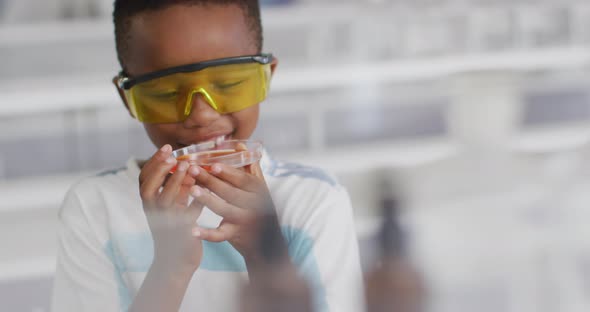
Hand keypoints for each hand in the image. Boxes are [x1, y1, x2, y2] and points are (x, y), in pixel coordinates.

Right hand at [138, 144, 203, 274]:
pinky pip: (186, 215)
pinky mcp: (179, 233)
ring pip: (165, 200)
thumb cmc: (175, 229)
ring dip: (175, 182)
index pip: (144, 178)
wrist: (176, 261)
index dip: (154, 161)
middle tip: (173, 154)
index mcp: (148, 203)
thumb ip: (177, 188)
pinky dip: (195, 202)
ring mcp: (164, 223)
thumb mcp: (173, 205)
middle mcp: (152, 212)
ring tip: (187, 166)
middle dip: (160, 168)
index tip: (167, 147)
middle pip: (148, 187)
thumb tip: (187, 164)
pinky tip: (202, 190)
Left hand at [190, 161, 279, 261]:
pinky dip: (207, 234)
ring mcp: (246, 221)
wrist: (267, 242)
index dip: (227, 171)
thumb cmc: (259, 208)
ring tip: (192, 191)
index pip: (242, 178)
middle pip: (230, 191)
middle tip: (192, 170)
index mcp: (259, 190)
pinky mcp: (237, 235)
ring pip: (225, 209)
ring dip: (207, 200)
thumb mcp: (259, 187)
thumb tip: (240, 144)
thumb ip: (249, 167)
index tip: (210, 164)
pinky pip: (220, 234)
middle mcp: (254, 205)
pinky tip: (193, 230)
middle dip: (210, 180)